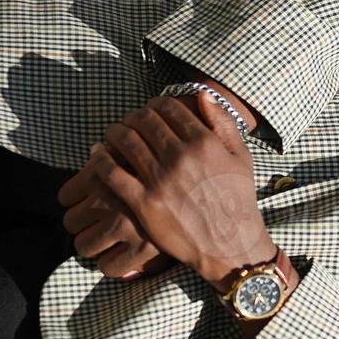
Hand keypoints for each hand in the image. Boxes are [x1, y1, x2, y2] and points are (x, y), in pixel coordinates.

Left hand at [56, 92, 241, 280]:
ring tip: (112, 135)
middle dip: (133, 116)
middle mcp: (181, 157)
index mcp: (204, 142)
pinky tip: (98, 155)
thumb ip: (222, 123)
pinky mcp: (143, 203)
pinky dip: (100, 158)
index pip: (168, 108)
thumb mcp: (241, 158)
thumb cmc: (237, 199)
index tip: (150, 110)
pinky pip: (111, 173)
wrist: (230, 244)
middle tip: (129, 122)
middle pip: (143, 121)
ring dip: (114, 132)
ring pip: (125, 141)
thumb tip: (202, 94)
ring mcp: (160, 180)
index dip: (154, 104)